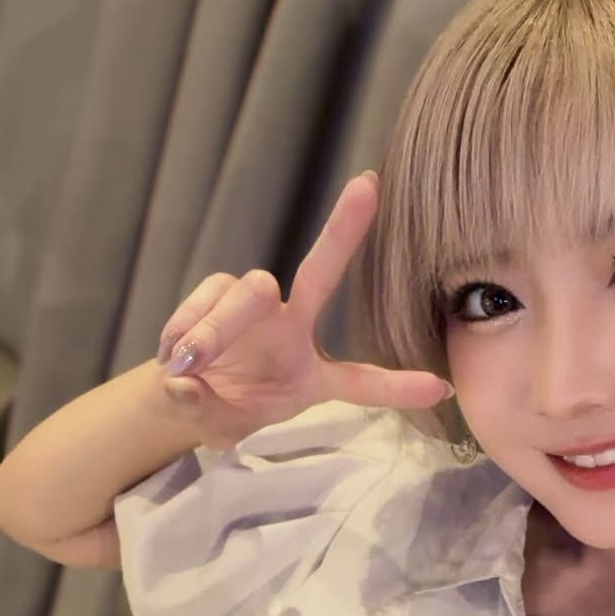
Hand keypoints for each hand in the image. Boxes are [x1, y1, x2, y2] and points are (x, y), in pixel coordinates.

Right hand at [155, 173, 452, 449]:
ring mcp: (258, 305)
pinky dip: (184, 329)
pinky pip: (205, 299)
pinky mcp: (221, 290)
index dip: (396, 387)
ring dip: (214, 330)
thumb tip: (183, 384)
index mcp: (312, 376)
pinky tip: (174, 357)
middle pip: (320, 274)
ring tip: (187, 365)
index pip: (359, 381)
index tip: (440, 388)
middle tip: (367, 187)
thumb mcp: (216, 428)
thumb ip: (202, 410)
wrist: (178, 391)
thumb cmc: (218, 409)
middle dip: (344, 230)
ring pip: (248, 294)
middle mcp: (294, 329)